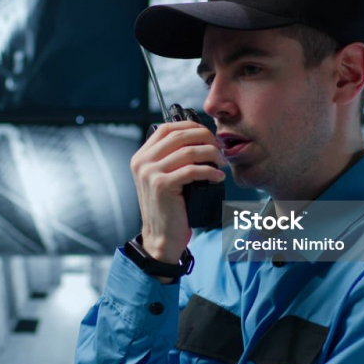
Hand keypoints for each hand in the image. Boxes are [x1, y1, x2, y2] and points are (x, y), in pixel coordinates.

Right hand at [130, 120, 226, 266]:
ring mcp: (150, 173)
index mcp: (142, 156)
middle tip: (219, 148)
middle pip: (179, 136)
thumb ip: (171, 158)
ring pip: (188, 151)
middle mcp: (142, 162)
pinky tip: (218, 177)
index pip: (167, 128)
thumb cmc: (168, 208)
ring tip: (221, 163)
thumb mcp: (163, 177)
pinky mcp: (162, 185)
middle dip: (205, 138)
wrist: (161, 236)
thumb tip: (200, 138)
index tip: (208, 135)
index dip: (191, 126)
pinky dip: (210, 171)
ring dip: (211, 154)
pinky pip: (192, 170)